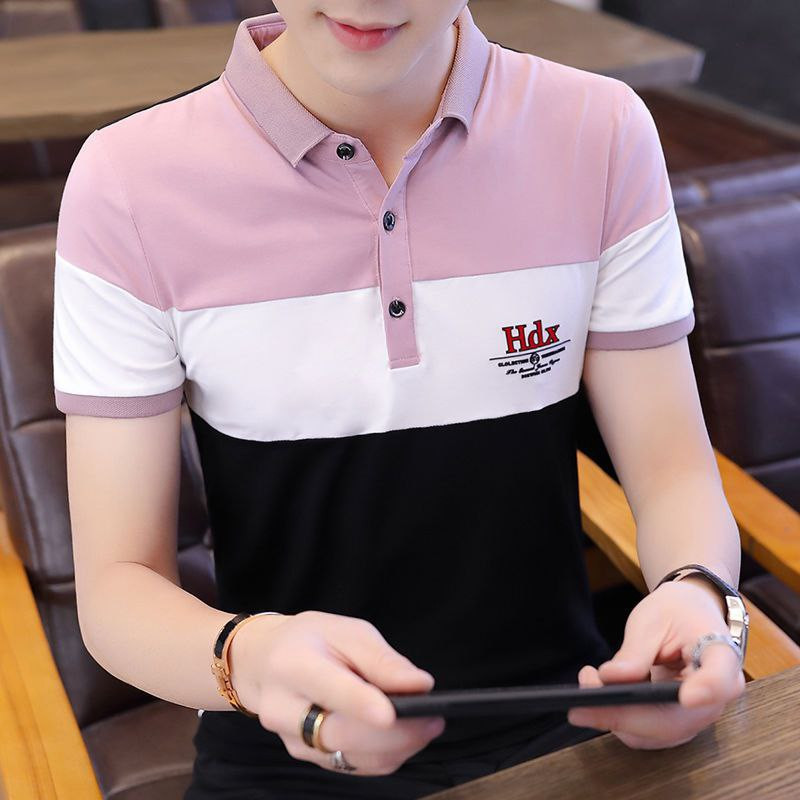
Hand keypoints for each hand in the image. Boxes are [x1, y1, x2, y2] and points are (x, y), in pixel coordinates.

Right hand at [228, 610, 445, 774]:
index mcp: (294, 665)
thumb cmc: (310, 640)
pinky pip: (352, 765)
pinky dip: (384, 756)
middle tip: (435, 718)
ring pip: (351, 757)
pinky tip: (404, 737)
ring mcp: (292, 740)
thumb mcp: (346, 630)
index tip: (394, 712)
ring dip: (397, 747)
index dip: (363, 705)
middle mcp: (285, 709)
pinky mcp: (306, 757)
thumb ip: (381, 659)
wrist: (262, 662)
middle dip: (396, 733)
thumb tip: (420, 685)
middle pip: (344, 735)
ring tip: (427, 725)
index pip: (331, 690)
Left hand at [566, 580, 745, 748]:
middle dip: (624, 714)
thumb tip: (611, 678)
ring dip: (614, 716)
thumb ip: (635, 652)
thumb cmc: (675, 612)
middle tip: (583, 698)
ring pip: (657, 733)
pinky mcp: (678, 721)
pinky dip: (618, 717)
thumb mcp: (653, 620)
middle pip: (675, 720)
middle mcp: (716, 696)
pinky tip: (597, 692)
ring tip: (587, 681)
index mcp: (721, 657)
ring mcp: (698, 714)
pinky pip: (648, 731)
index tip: (687, 697)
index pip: (720, 679)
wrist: (689, 614)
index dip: (706, 691)